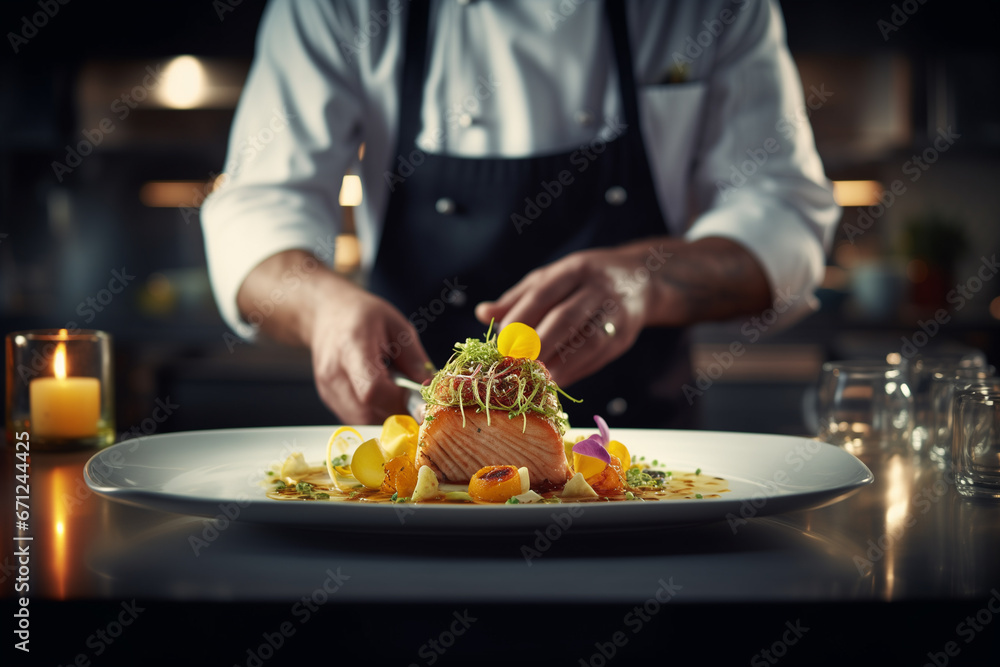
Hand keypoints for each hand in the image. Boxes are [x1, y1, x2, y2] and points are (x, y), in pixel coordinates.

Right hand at [237, 250, 433, 424]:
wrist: (327, 314)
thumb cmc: (364, 315)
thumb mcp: (398, 326)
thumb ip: (414, 359)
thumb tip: (429, 390)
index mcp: (353, 347)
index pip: (372, 389)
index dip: (399, 401)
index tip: (420, 401)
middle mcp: (334, 372)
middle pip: (368, 411)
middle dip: (397, 411)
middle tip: (411, 397)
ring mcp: (327, 389)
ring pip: (362, 420)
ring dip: (386, 414)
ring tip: (393, 390)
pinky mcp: (328, 399)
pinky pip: (355, 418)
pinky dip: (374, 413)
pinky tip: (380, 394)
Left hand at [475, 243, 666, 387]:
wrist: (641, 279)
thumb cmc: (583, 280)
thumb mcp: (552, 279)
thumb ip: (518, 298)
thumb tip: (482, 313)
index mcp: (574, 269)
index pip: (543, 293)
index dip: (520, 319)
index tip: (501, 343)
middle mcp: (598, 289)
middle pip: (566, 318)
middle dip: (538, 344)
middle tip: (515, 366)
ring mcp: (616, 313)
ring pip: (586, 342)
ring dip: (559, 364)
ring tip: (534, 380)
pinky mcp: (625, 337)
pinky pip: (598, 358)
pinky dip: (574, 372)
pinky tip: (555, 381)